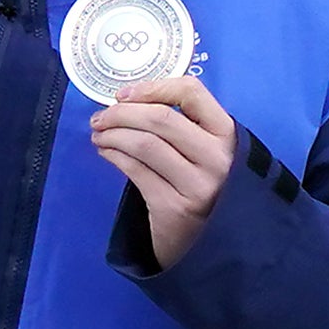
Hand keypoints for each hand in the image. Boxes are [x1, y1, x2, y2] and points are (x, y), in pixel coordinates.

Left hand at [91, 72, 240, 270]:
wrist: (210, 242)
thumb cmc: (202, 183)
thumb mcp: (206, 150)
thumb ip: (183, 123)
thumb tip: (126, 100)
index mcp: (228, 135)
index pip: (192, 92)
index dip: (153, 87)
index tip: (124, 95)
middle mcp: (219, 159)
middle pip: (160, 118)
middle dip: (120, 113)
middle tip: (100, 118)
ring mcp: (199, 185)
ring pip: (143, 143)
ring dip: (111, 134)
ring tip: (99, 135)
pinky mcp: (175, 208)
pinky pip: (135, 170)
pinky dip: (113, 155)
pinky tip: (106, 152)